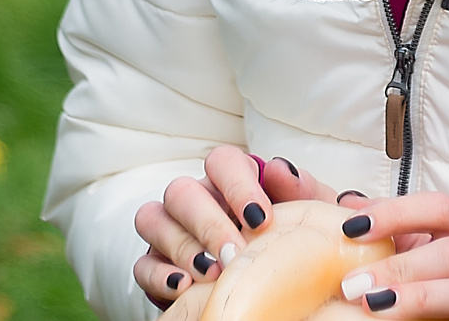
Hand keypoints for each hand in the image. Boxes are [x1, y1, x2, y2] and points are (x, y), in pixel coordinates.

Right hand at [131, 145, 352, 308]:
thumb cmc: (290, 239)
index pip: (222, 160)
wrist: (274, 281)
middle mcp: (196, 197)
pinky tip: (183, 288)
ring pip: (153, 219)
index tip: (260, 220)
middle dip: (207, 223)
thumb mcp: (307, 217)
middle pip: (181, 190)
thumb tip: (281, 169)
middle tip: (234, 255)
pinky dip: (159, 275)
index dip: (237, 185)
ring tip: (212, 275)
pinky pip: (142, 263)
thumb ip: (303, 191)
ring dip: (182, 247)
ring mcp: (170, 228)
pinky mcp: (155, 263)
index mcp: (232, 180)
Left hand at [329, 192, 448, 319]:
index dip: (392, 211)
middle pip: (444, 218)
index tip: (350, 228)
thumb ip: (394, 236)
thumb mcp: (427, 266)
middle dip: (394, 239)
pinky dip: (433, 298)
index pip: (431, 204)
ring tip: (373, 299)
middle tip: (354, 276)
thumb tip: (349, 203)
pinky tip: (401, 311)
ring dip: (410, 277)